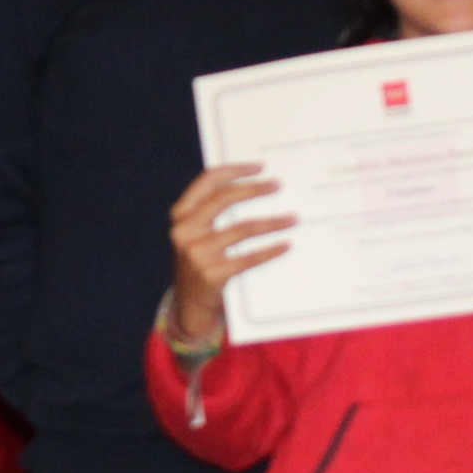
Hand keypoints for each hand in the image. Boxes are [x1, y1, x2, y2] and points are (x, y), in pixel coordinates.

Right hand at [166, 164, 291, 344]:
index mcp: (180, 215)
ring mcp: (196, 255)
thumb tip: (255, 184)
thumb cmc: (201, 261)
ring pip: (243, 229)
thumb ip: (212, 211)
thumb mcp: (197, 233)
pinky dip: (270, 251)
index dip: (234, 170)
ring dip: (272, 222)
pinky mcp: (212, 276)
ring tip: (292, 219)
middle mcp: (184, 232)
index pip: (207, 182)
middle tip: (278, 185)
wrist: (189, 305)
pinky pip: (249, 258)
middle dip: (255, 189)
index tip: (260, 167)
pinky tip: (286, 245)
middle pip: (224, 199)